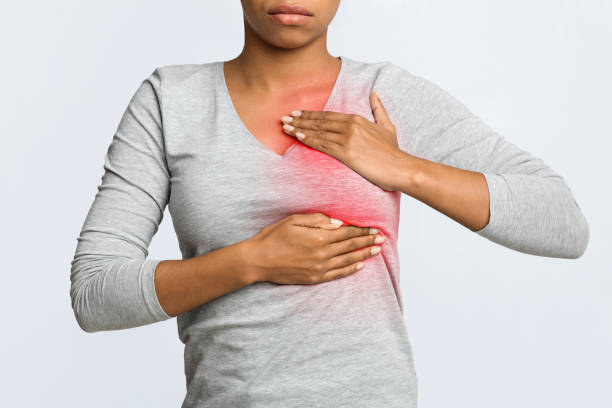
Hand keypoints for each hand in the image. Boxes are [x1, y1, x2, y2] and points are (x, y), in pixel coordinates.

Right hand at [246, 212, 384, 284]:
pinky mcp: (314, 278)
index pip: (347, 233)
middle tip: (382, 239)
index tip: (374, 229)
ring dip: (363, 255)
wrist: (258, 261)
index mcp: (319, 237)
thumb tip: (338, 223)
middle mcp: (323, 254)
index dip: (362, 230)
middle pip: (350, 246)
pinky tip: (358, 266)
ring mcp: (319, 268)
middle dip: (367, 242)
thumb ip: (318, 220)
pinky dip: (349, 270)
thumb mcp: (293, 220)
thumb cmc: (273, 237)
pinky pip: (337, 274)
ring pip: (347, 261)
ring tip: (376, 251)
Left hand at [280, 91, 408, 190]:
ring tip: (285, 128)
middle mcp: (350, 126)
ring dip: (299, 129)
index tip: (297, 113)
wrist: (400, 167)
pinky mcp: (346, 153)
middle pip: (319, 122)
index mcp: (357, 119)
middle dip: (300, 120)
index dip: (310, 114)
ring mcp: (347, 139)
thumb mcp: (387, 125)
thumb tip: (375, 93)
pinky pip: (323, 144)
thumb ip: (378, 109)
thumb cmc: (393, 151)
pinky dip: (309, 140)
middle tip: (284, 118)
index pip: (328, 115)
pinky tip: (299, 137)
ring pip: (318, 132)